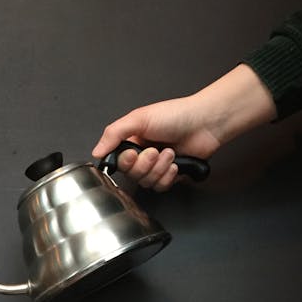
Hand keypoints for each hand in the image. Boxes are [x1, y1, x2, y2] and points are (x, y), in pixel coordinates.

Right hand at [92, 96, 220, 190]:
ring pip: (146, 182)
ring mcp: (157, 166)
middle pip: (132, 175)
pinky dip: (168, 176)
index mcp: (132, 141)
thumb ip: (113, 134)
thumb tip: (96, 152)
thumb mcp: (139, 118)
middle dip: (145, 165)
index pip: (118, 162)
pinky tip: (175, 164)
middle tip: (155, 151)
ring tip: (170, 153)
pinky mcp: (170, 175)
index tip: (134, 153)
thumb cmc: (175, 115)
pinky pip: (160, 187)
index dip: (125, 162)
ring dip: (159, 169)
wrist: (205, 123)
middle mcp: (142, 155)